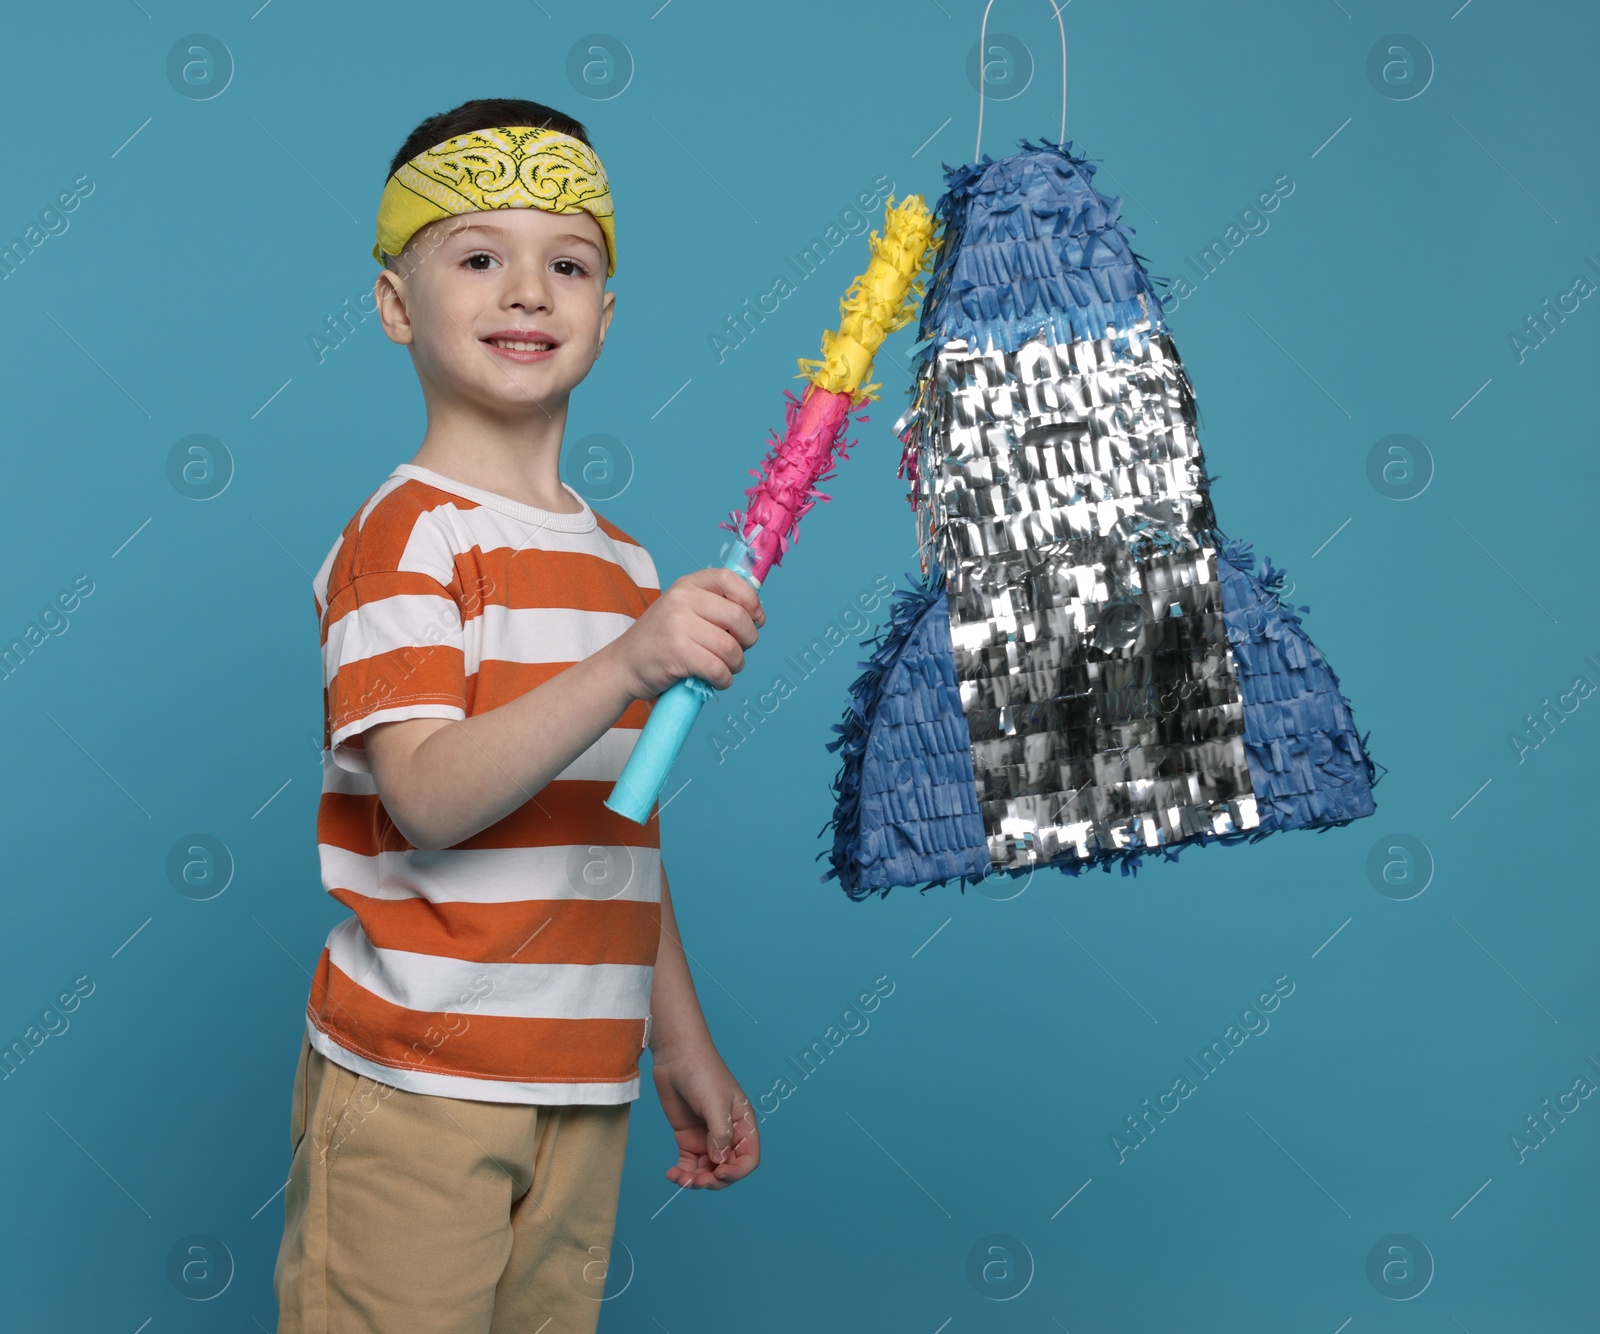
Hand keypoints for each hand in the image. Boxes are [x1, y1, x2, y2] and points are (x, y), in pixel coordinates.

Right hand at [612, 567, 763, 698]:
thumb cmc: (660, 641)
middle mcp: (681, 600)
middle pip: (738, 617)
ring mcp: (677, 626)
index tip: (756, 618)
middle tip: (739, 650)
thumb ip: (715, 607)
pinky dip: (724, 680)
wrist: (623, 665)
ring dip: (736, 664)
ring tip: (726, 668)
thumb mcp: (683, 611)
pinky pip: (718, 668)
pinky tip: (717, 680)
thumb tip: (758, 615)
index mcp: (686, 585)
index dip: (751, 599)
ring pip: (730, 647)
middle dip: (749, 639)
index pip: (729, 579)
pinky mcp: (677, 653)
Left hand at [651, 1041, 760, 1189]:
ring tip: (681, 1179)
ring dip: (695, 1180)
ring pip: (706, 1170)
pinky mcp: (687, 1138)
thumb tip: (719, 1162)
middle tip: (698, 1181)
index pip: (748, 1159)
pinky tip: (672, 1174)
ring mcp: (706, 1137)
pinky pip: (688, 1164)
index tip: (719, 1173)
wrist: (676, 1056)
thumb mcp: (715, 1102)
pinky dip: (682, 1173)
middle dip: (714, 1180)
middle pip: (726, 1169)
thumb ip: (720, 1134)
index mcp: (742, 1125)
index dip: (737, 1172)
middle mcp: (726, 1134)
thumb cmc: (703, 1072)